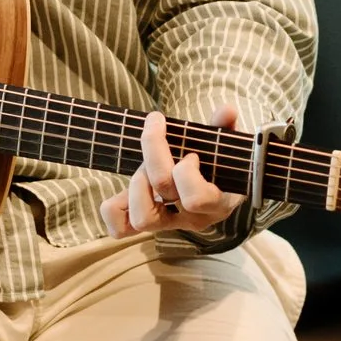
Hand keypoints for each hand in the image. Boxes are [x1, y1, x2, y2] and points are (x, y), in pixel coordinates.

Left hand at [99, 104, 244, 237]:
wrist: (214, 191)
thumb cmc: (217, 166)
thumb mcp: (224, 147)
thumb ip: (224, 128)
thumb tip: (227, 110)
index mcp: (216, 202)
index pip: (195, 197)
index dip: (186, 171)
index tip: (191, 153)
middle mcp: (193, 218)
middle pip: (164, 189)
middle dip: (156, 155)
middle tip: (159, 140)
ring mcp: (169, 224)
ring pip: (142, 218)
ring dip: (136, 185)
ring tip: (143, 169)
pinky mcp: (147, 224)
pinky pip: (120, 229)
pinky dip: (113, 210)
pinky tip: (121, 191)